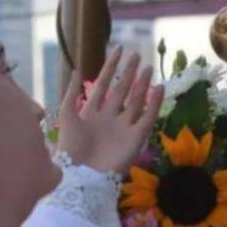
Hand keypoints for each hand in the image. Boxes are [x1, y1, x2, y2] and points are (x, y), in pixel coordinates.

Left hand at [57, 46, 163, 174]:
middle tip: (137, 55)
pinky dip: (155, 103)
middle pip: (122, 90)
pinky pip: (148, 117)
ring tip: (148, 68)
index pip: (104, 84)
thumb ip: (71, 94)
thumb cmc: (71, 149)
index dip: (111, 66)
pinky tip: (159, 88)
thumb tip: (77, 69)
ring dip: (142, 85)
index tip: (119, 49)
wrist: (82, 177)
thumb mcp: (67, 117)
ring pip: (136, 101)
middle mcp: (109, 117)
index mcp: (92, 112)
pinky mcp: (136, 137)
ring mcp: (123, 127)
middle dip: (129, 73)